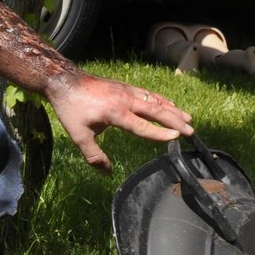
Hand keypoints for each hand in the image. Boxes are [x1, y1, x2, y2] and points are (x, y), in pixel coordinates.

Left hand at [49, 74, 192, 173]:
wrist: (65, 81)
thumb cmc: (71, 109)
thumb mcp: (79, 136)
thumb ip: (94, 156)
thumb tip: (107, 173)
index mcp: (115, 112)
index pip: (142, 126)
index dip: (159, 133)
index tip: (175, 138)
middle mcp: (125, 99)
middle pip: (155, 110)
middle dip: (174, 121)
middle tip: (190, 130)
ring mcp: (126, 91)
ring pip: (154, 100)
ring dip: (172, 109)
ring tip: (188, 118)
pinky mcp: (125, 87)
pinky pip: (148, 94)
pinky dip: (161, 100)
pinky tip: (170, 104)